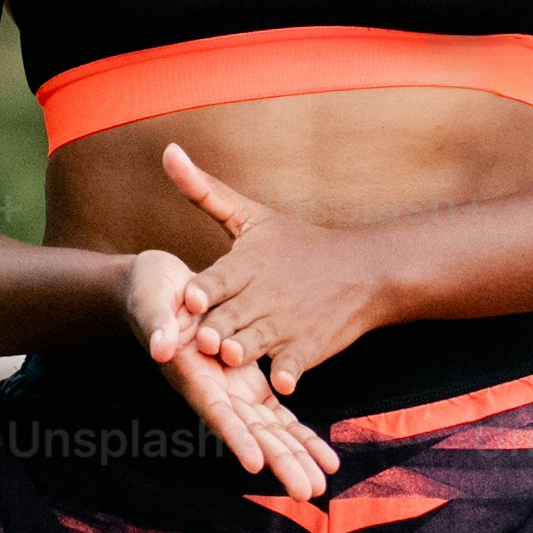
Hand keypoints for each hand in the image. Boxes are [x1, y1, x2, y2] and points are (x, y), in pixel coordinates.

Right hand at [123, 248, 334, 498]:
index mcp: (189, 375)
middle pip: (250, 432)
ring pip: (269, 430)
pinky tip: (325, 457)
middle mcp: (213, 392)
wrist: (168, 286)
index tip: (255, 462)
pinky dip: (301, 435)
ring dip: (297, 457)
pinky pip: (278, 414)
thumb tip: (162, 348)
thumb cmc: (152, 292)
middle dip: (279, 461)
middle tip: (308, 491)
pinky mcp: (249, 382)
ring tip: (323, 483)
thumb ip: (156, 324)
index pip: (215, 410)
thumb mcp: (150, 301)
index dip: (235, 435)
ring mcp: (233, 391)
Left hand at [159, 143, 392, 397]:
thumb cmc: (300, 243)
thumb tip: (168, 151)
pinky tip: (282, 382)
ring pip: (254, 344)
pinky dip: (289, 374)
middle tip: (202, 338)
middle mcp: (263, 295)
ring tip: (231, 356)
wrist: (364, 269)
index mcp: (246, 265)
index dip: (201, 292)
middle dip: (214, 329)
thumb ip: (204, 192)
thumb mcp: (252, 215)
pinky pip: (294, 366)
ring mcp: (286, 324)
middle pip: (227, 319)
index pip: (215, 282)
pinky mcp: (306, 348)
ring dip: (243, 352)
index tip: (189, 298)